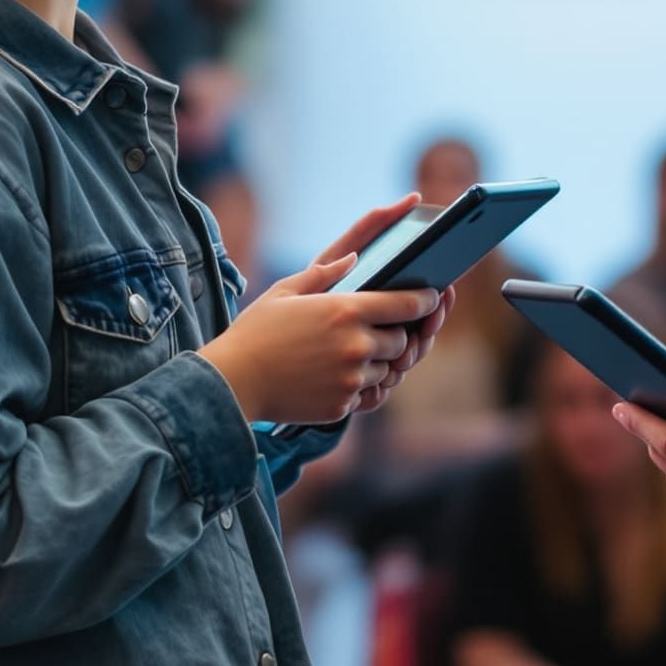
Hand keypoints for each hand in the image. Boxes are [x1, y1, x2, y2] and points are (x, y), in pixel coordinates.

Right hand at [200, 250, 437, 425]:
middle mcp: (356, 345)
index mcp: (346, 310)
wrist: (233, 382)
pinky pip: (370, 397)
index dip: (426, 301)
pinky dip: (363, 388)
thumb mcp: (285, 292)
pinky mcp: (342, 406)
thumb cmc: (256, 332)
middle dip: (397, 335)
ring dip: (380, 363)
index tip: (432, 299)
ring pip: (388, 371)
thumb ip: (324, 273)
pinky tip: (344, 377)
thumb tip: (352, 259)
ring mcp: (351, 379)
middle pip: (403, 341)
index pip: (407, 305)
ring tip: (355, 354)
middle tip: (382, 330)